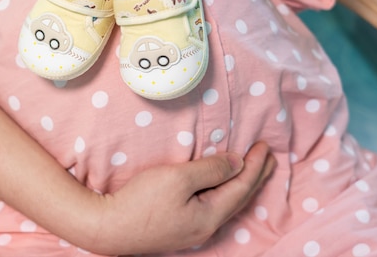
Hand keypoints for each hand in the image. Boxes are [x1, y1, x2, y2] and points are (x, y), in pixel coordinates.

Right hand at [81, 142, 275, 254]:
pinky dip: (226, 193)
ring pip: (227, 205)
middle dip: (255, 176)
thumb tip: (237, 164)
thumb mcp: (178, 178)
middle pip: (238, 199)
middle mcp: (206, 227)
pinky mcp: (179, 228)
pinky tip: (222, 190)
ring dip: (242, 185)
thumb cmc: (141, 201)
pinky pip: (214, 208)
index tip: (264, 146)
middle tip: (269, 158)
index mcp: (210, 215)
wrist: (107, 227)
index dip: (254, 166)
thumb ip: (210, 170)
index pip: (241, 187)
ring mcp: (192, 230)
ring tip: (253, 172)